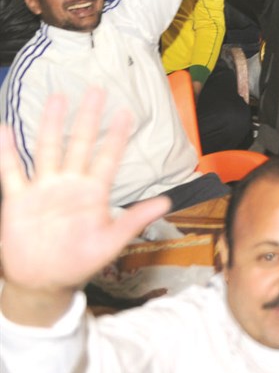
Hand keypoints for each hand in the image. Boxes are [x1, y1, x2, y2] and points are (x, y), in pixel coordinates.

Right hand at [0, 91, 170, 326]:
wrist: (44, 282)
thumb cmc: (80, 262)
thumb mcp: (111, 242)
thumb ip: (135, 220)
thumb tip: (167, 203)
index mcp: (94, 193)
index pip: (108, 158)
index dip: (117, 136)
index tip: (127, 112)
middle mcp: (69, 184)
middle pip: (79, 144)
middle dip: (87, 118)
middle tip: (96, 90)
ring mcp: (44, 189)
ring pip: (47, 149)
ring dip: (52, 124)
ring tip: (58, 97)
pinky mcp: (19, 200)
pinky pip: (12, 172)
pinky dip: (7, 152)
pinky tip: (4, 129)